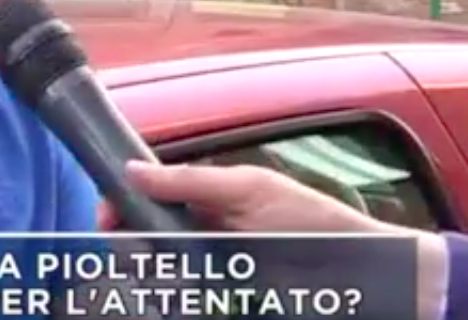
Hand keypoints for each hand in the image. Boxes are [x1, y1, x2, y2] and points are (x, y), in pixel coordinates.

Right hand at [102, 161, 449, 319]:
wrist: (362, 271)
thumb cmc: (313, 221)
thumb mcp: (250, 190)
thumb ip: (191, 181)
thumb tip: (133, 171)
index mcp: (210, 199)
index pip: (150, 198)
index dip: (122, 204)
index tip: (106, 215)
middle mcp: (205, 234)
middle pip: (145, 238)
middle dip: (124, 241)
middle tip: (125, 251)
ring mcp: (213, 270)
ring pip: (158, 272)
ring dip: (141, 273)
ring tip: (139, 276)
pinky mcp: (222, 297)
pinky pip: (184, 295)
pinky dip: (166, 294)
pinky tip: (156, 294)